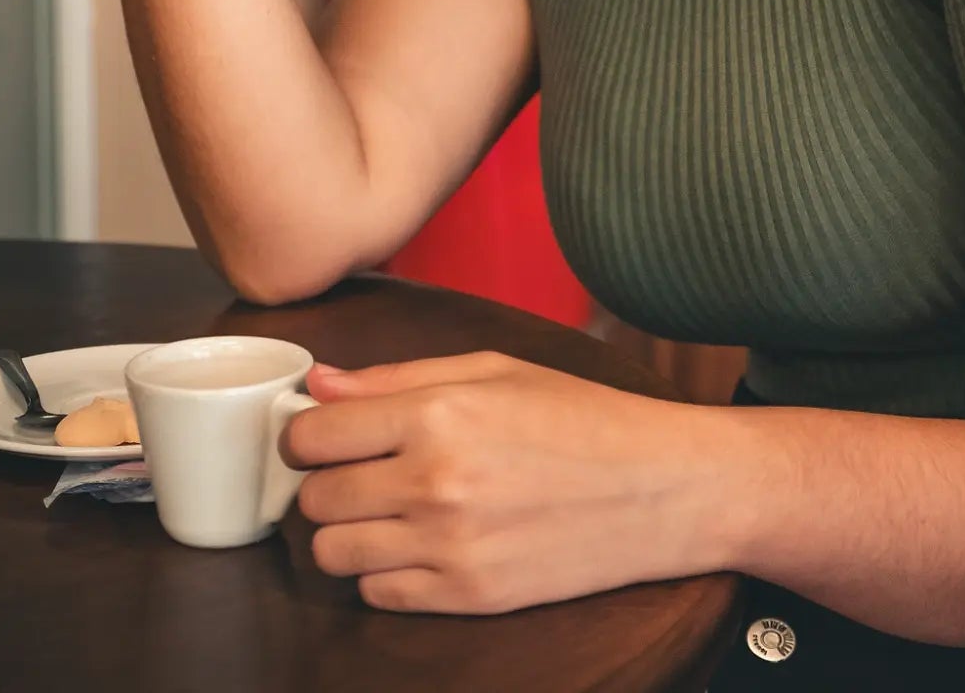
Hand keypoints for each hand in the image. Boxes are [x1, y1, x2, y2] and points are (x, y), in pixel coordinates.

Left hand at [282, 350, 731, 614]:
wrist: (658, 486)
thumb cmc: (580, 415)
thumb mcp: (495, 369)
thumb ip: (398, 377)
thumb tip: (320, 385)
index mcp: (438, 413)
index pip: (312, 436)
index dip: (306, 433)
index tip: (325, 435)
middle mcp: (434, 481)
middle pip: (315, 498)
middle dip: (327, 482)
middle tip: (362, 470)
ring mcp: (449, 546)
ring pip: (333, 553)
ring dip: (349, 531)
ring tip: (388, 509)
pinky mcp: (468, 596)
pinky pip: (377, 594)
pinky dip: (386, 571)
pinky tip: (422, 543)